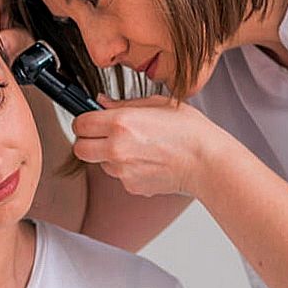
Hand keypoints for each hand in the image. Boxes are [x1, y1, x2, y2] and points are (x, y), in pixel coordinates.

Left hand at [71, 95, 235, 197]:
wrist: (207, 162)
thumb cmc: (189, 130)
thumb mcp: (157, 104)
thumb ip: (123, 103)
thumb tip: (101, 102)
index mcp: (121, 123)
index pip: (79, 124)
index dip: (84, 120)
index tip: (92, 119)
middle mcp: (117, 148)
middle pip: (79, 148)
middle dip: (87, 140)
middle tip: (103, 134)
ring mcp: (123, 171)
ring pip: (99, 163)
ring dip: (108, 155)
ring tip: (136, 146)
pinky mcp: (131, 186)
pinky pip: (118, 175)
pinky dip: (126, 168)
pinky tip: (147, 160)